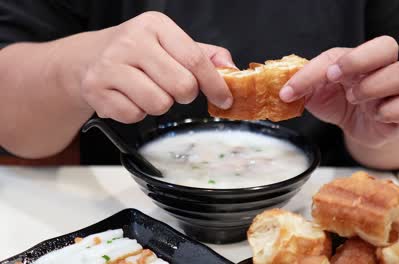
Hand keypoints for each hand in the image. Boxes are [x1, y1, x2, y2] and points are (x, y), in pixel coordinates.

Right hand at [78, 12, 234, 122]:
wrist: (88, 57)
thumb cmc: (137, 52)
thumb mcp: (171, 44)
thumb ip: (205, 55)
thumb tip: (232, 69)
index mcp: (155, 26)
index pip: (196, 60)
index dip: (215, 85)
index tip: (224, 99)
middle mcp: (131, 41)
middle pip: (182, 86)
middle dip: (184, 95)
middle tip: (172, 88)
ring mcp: (110, 65)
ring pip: (159, 104)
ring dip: (159, 104)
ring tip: (147, 90)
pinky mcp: (96, 89)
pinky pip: (134, 115)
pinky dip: (137, 113)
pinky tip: (129, 97)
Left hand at [280, 36, 398, 147]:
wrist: (360, 127)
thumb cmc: (340, 102)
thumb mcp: (316, 94)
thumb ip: (302, 86)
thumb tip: (280, 88)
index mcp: (356, 59)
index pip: (340, 54)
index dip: (316, 70)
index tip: (293, 89)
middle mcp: (379, 68)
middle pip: (386, 46)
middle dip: (359, 59)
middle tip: (335, 76)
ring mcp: (394, 89)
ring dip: (373, 86)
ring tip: (353, 98)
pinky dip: (390, 110)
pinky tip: (375, 115)